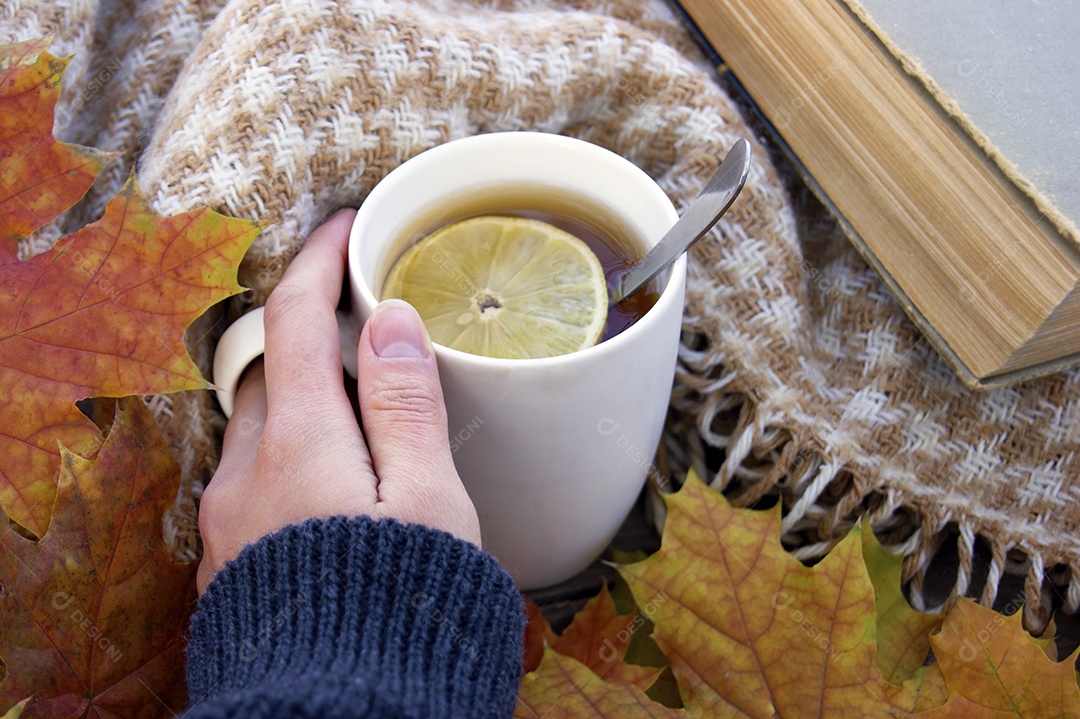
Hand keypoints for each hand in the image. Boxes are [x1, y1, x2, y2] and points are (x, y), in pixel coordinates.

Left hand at [197, 209, 480, 593]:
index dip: (321, 261)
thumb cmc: (397, 609)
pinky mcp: (230, 560)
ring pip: (258, 427)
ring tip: (364, 412)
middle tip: (367, 327)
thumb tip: (389, 321)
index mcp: (299, 443)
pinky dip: (291, 452)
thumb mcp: (427, 501)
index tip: (349, 226)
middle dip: (311, 333)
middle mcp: (247, 472)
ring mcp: (229, 520)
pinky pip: (252, 478)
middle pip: (269, 369)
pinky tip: (336, 487)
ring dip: (301, 399)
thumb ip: (407, 405)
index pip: (297, 320)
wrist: (337, 715)